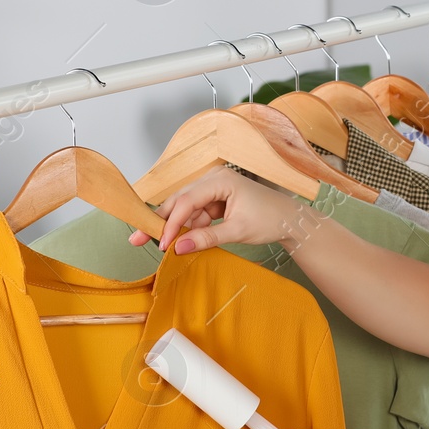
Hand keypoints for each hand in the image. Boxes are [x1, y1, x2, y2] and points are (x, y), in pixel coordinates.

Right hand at [129, 168, 312, 253]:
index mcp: (221, 180)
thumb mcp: (237, 231)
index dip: (171, 222)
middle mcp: (214, 180)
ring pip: (186, 209)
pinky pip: (196, 213)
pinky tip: (184, 240)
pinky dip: (190, 227)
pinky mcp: (217, 200)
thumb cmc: (270, 220)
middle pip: (180, 200)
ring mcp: (215, 189)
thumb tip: (179, 248)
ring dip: (177, 227)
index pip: (187, 200)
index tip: (160, 243)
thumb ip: (207, 238)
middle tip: (138, 239)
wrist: (290, 221)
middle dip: (162, 221)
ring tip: (162, 246)